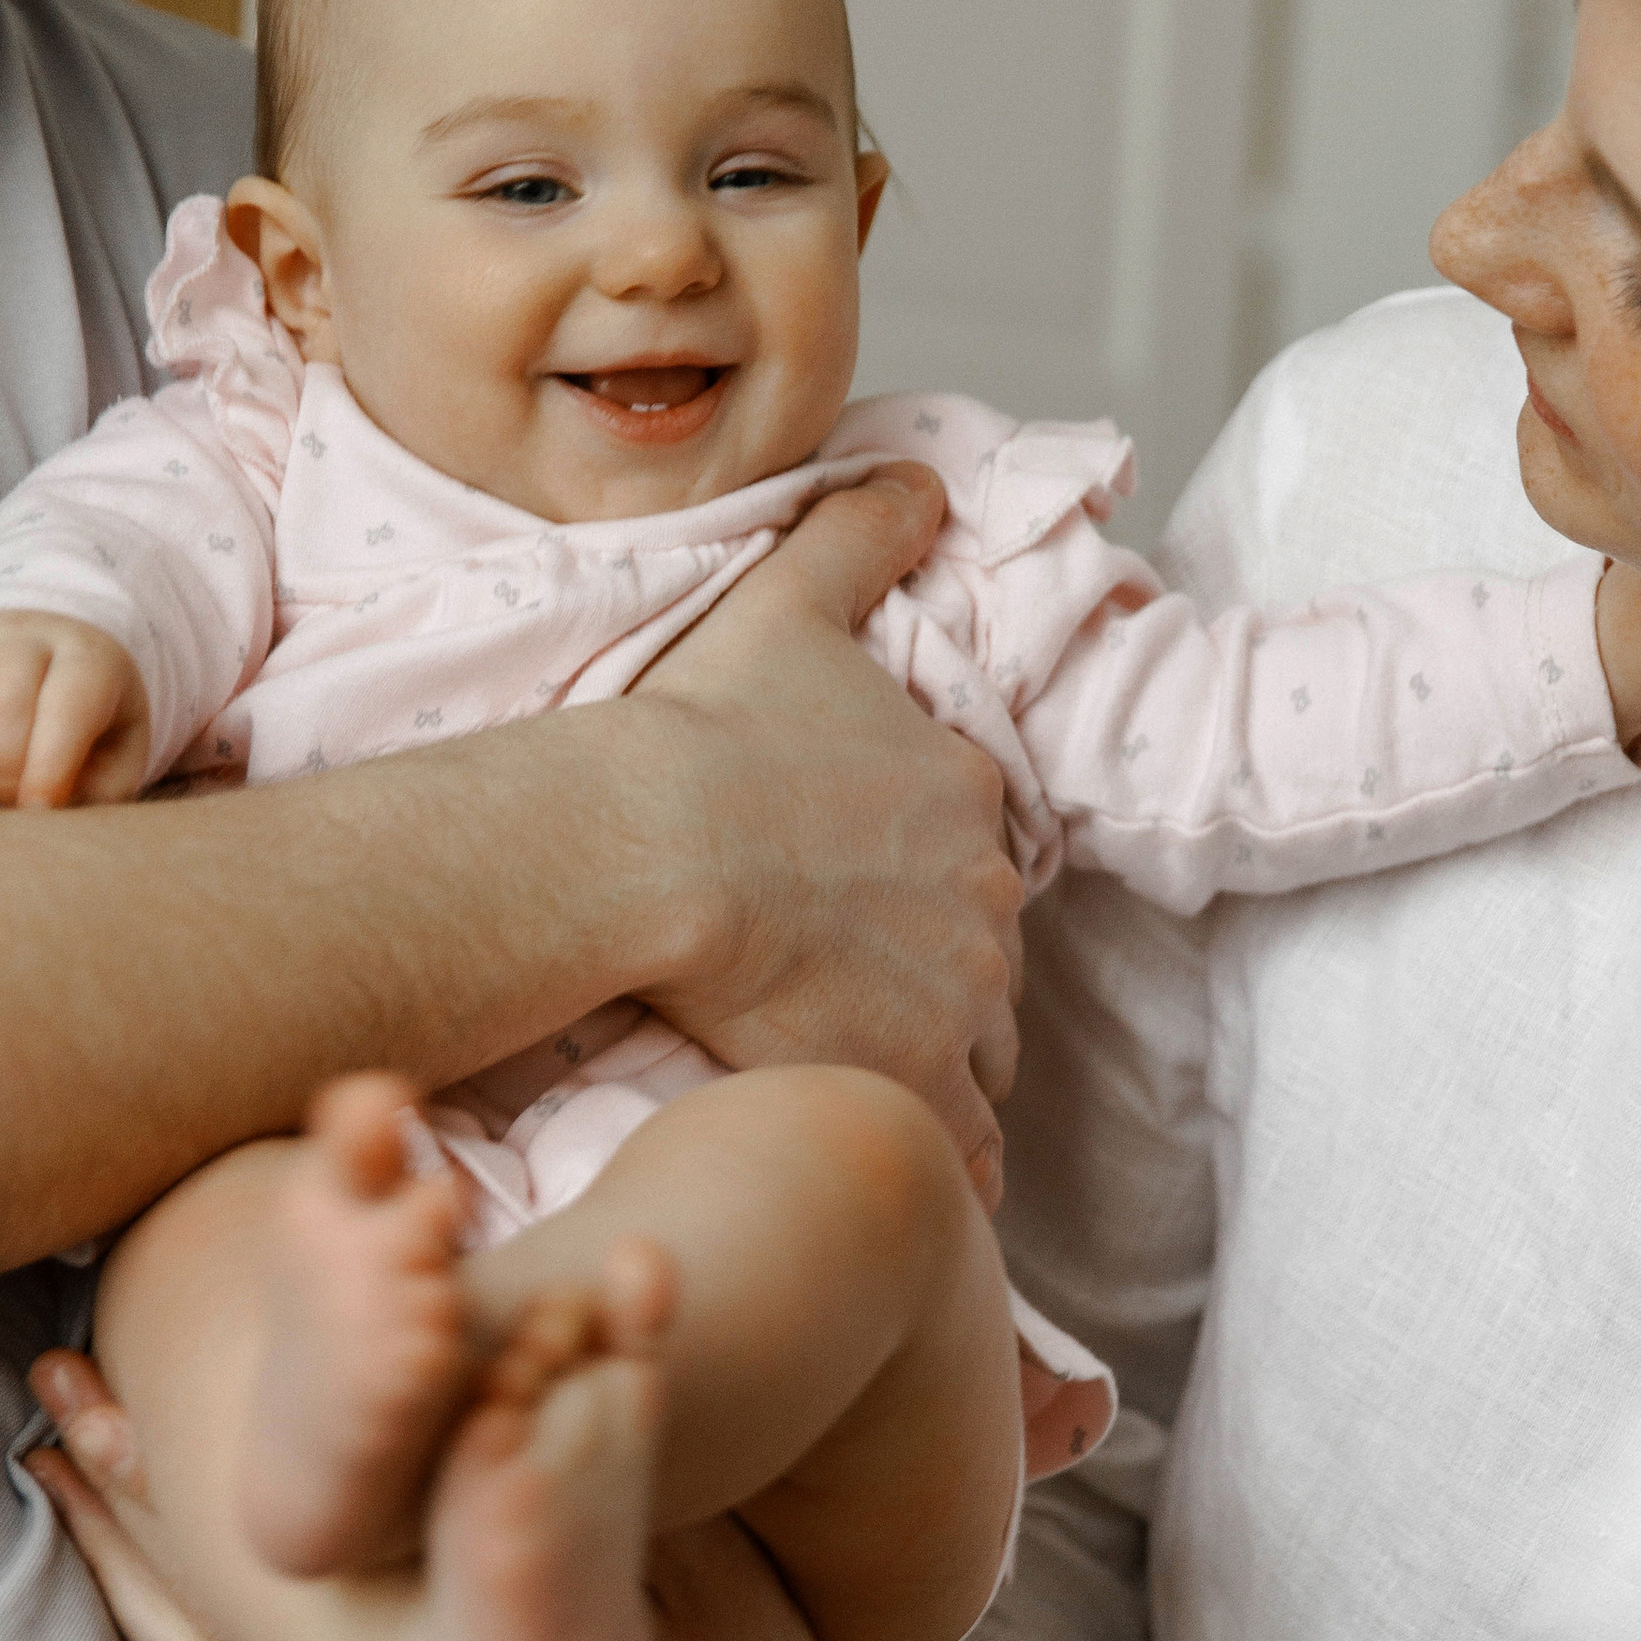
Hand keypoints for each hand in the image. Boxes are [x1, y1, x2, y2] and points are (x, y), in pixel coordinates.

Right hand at [0, 610, 151, 808]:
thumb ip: (95, 791)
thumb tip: (42, 824)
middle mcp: (21, 635)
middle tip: (6, 813)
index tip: (38, 813)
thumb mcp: (117, 760)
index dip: (50, 766)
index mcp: (87, 659)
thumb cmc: (90, 731)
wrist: (49, 667)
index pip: (68, 703)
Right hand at [630, 464, 1023, 1199]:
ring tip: (867, 1069)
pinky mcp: (919, 1074)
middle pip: (980, 949)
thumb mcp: (787, 597)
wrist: (655, 846)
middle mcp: (985, 891)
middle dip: (935, 970)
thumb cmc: (704, 728)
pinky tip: (909, 1166)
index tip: (860, 893)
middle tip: (851, 987)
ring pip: (981, 1046)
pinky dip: (946, 1156)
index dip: (919, 872)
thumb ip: (861, 530)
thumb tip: (922, 474)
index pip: (969, 845)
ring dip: (941, 1057)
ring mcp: (962, 992)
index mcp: (962, 788)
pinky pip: (964, 1143)